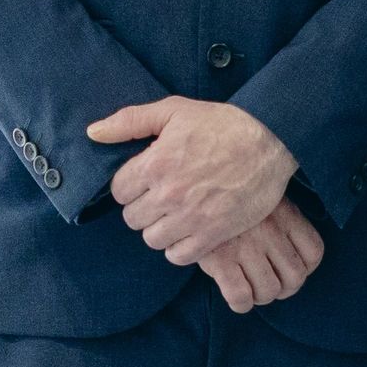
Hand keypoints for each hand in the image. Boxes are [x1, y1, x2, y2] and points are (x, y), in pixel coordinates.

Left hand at [90, 97, 298, 264]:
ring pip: (152, 239)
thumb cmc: (223, 124)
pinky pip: (179, 255)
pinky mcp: (214, 233)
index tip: (147, 179)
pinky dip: (179, 247)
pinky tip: (189, 230)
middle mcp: (169, 194)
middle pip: (133, 218)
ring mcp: (191, 217)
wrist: (273, 140)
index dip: (131, 185)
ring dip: (160, 228)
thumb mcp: (175, 110)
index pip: (119, 191)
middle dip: (144, 207)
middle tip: (164, 196)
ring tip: (176, 214)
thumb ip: (130, 121)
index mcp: (155, 163)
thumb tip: (92, 133)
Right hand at [197, 198, 325, 312]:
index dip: (306, 269)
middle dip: (284, 289)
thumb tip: (292, 251)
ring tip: (252, 291)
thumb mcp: (266, 197)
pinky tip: (238, 300)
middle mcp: (271, 233)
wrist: (194, 190)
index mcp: (287, 215)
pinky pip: (241, 295)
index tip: (293, 270)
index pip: (313, 253)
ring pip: (269, 290)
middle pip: (295, 277)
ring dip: (262, 297)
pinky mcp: (220, 260)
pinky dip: (242, 304)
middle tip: (270, 286)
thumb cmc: (232, 198)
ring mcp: (247, 247)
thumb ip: (283, 219)